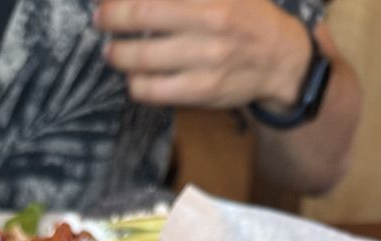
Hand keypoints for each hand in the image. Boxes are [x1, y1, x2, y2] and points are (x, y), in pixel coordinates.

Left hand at [95, 0, 312, 110]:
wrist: (280, 58)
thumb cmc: (246, 16)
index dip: (121, 0)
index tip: (104, 2)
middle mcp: (209, 24)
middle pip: (141, 18)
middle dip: (111, 20)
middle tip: (100, 22)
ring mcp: (205, 60)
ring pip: (142, 60)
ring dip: (119, 55)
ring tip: (113, 52)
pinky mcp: (202, 91)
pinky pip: (154, 91)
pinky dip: (136, 83)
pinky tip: (135, 76)